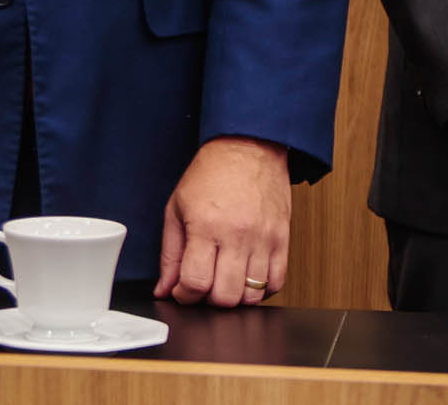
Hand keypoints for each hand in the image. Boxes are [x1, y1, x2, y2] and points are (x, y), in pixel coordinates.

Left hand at [154, 135, 289, 306]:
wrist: (248, 146)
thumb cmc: (211, 173)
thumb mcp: (176, 208)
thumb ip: (170, 253)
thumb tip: (164, 288)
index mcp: (206, 225)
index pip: (195, 282)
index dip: (184, 295)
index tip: (182, 289)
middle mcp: (237, 235)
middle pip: (225, 297)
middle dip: (208, 300)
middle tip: (204, 284)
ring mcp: (263, 238)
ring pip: (252, 296)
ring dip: (235, 296)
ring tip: (225, 279)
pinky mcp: (282, 239)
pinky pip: (276, 282)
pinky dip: (261, 290)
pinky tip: (247, 276)